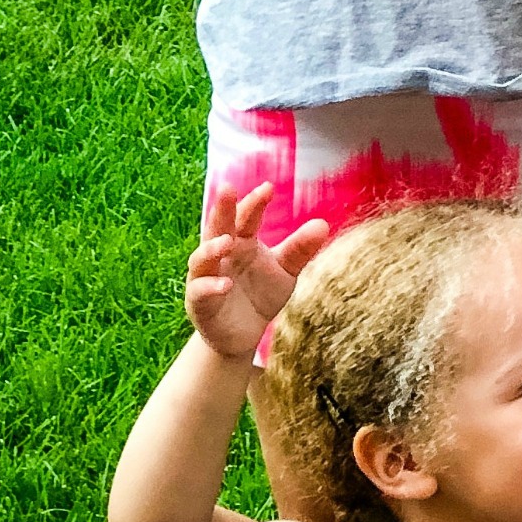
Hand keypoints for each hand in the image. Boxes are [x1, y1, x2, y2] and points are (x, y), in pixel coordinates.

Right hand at [186, 183, 327, 360]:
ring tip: (227, 242)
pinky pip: (200, 291)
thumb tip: (323, 223)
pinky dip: (210, 286)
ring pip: (201, 258)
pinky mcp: (199, 302)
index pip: (246, 218)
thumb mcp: (285, 271)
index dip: (255, 203)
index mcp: (242, 242)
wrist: (244, 334)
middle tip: (227, 188)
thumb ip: (299, 249)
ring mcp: (206, 277)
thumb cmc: (261, 294)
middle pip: (218, 228)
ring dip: (211, 248)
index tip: (268, 187)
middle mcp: (221, 255)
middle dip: (222, 209)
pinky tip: (225, 284)